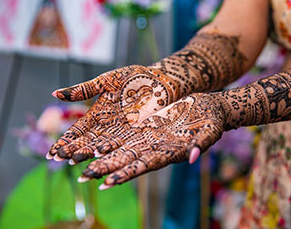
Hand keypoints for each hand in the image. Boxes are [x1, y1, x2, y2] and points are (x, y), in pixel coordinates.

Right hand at [46, 65, 178, 162]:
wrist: (160, 80)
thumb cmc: (134, 77)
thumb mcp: (106, 81)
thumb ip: (83, 89)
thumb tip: (54, 94)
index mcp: (96, 114)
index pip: (77, 131)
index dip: (65, 141)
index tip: (52, 153)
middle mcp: (106, 126)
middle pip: (86, 141)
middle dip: (72, 150)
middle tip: (59, 160)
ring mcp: (120, 131)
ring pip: (100, 146)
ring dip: (88, 154)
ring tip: (75, 162)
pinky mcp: (135, 134)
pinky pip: (120, 145)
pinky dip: (109, 152)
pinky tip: (100, 158)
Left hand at [77, 93, 225, 188]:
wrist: (208, 106)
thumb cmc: (212, 120)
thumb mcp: (210, 131)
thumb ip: (201, 144)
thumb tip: (192, 157)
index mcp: (169, 153)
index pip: (144, 166)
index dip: (126, 174)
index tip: (107, 183)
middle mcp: (155, 148)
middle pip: (126, 161)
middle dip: (105, 169)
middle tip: (82, 177)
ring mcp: (149, 138)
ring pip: (120, 148)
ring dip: (100, 155)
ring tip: (78, 162)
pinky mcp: (146, 126)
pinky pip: (123, 133)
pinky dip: (108, 138)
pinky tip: (92, 143)